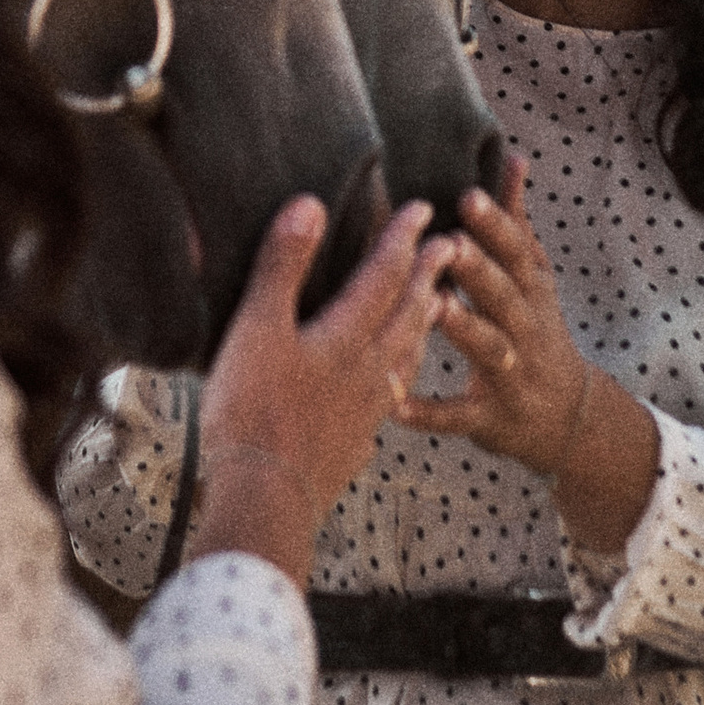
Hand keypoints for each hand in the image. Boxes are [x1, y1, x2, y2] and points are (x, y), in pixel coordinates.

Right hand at [187, 196, 452, 586]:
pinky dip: (398, 382)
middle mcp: (367, 370)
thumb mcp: (257, 328)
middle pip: (406, 315)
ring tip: (435, 308)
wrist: (266, 498)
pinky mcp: (353, 444)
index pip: (384, 276)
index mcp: (346, 337)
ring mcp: (365, 411)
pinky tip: (391, 391)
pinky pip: (389, 402)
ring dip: (422, 326)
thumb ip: (283, 267)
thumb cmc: (253, 410)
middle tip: (450, 249)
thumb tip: (311, 205)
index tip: (424, 210)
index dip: (402, 240)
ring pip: (405, 358)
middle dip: (427, 277)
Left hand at [415, 157, 591, 470]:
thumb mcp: (534, 277)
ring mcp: (511, 375)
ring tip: (434, 307)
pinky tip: (394, 403)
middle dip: (480, 270)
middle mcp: (525, 328)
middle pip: (504, 296)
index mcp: (530, 290)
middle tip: (450, 244)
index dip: (496, 226)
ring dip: (464, 328)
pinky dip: (428, 411)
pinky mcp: (490, 418)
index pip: (516, 252)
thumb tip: (512, 156)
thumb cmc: (535, 331)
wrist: (567, 418)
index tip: (468, 196)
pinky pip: (458, 415)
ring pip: (489, 349)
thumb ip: (516, 222)